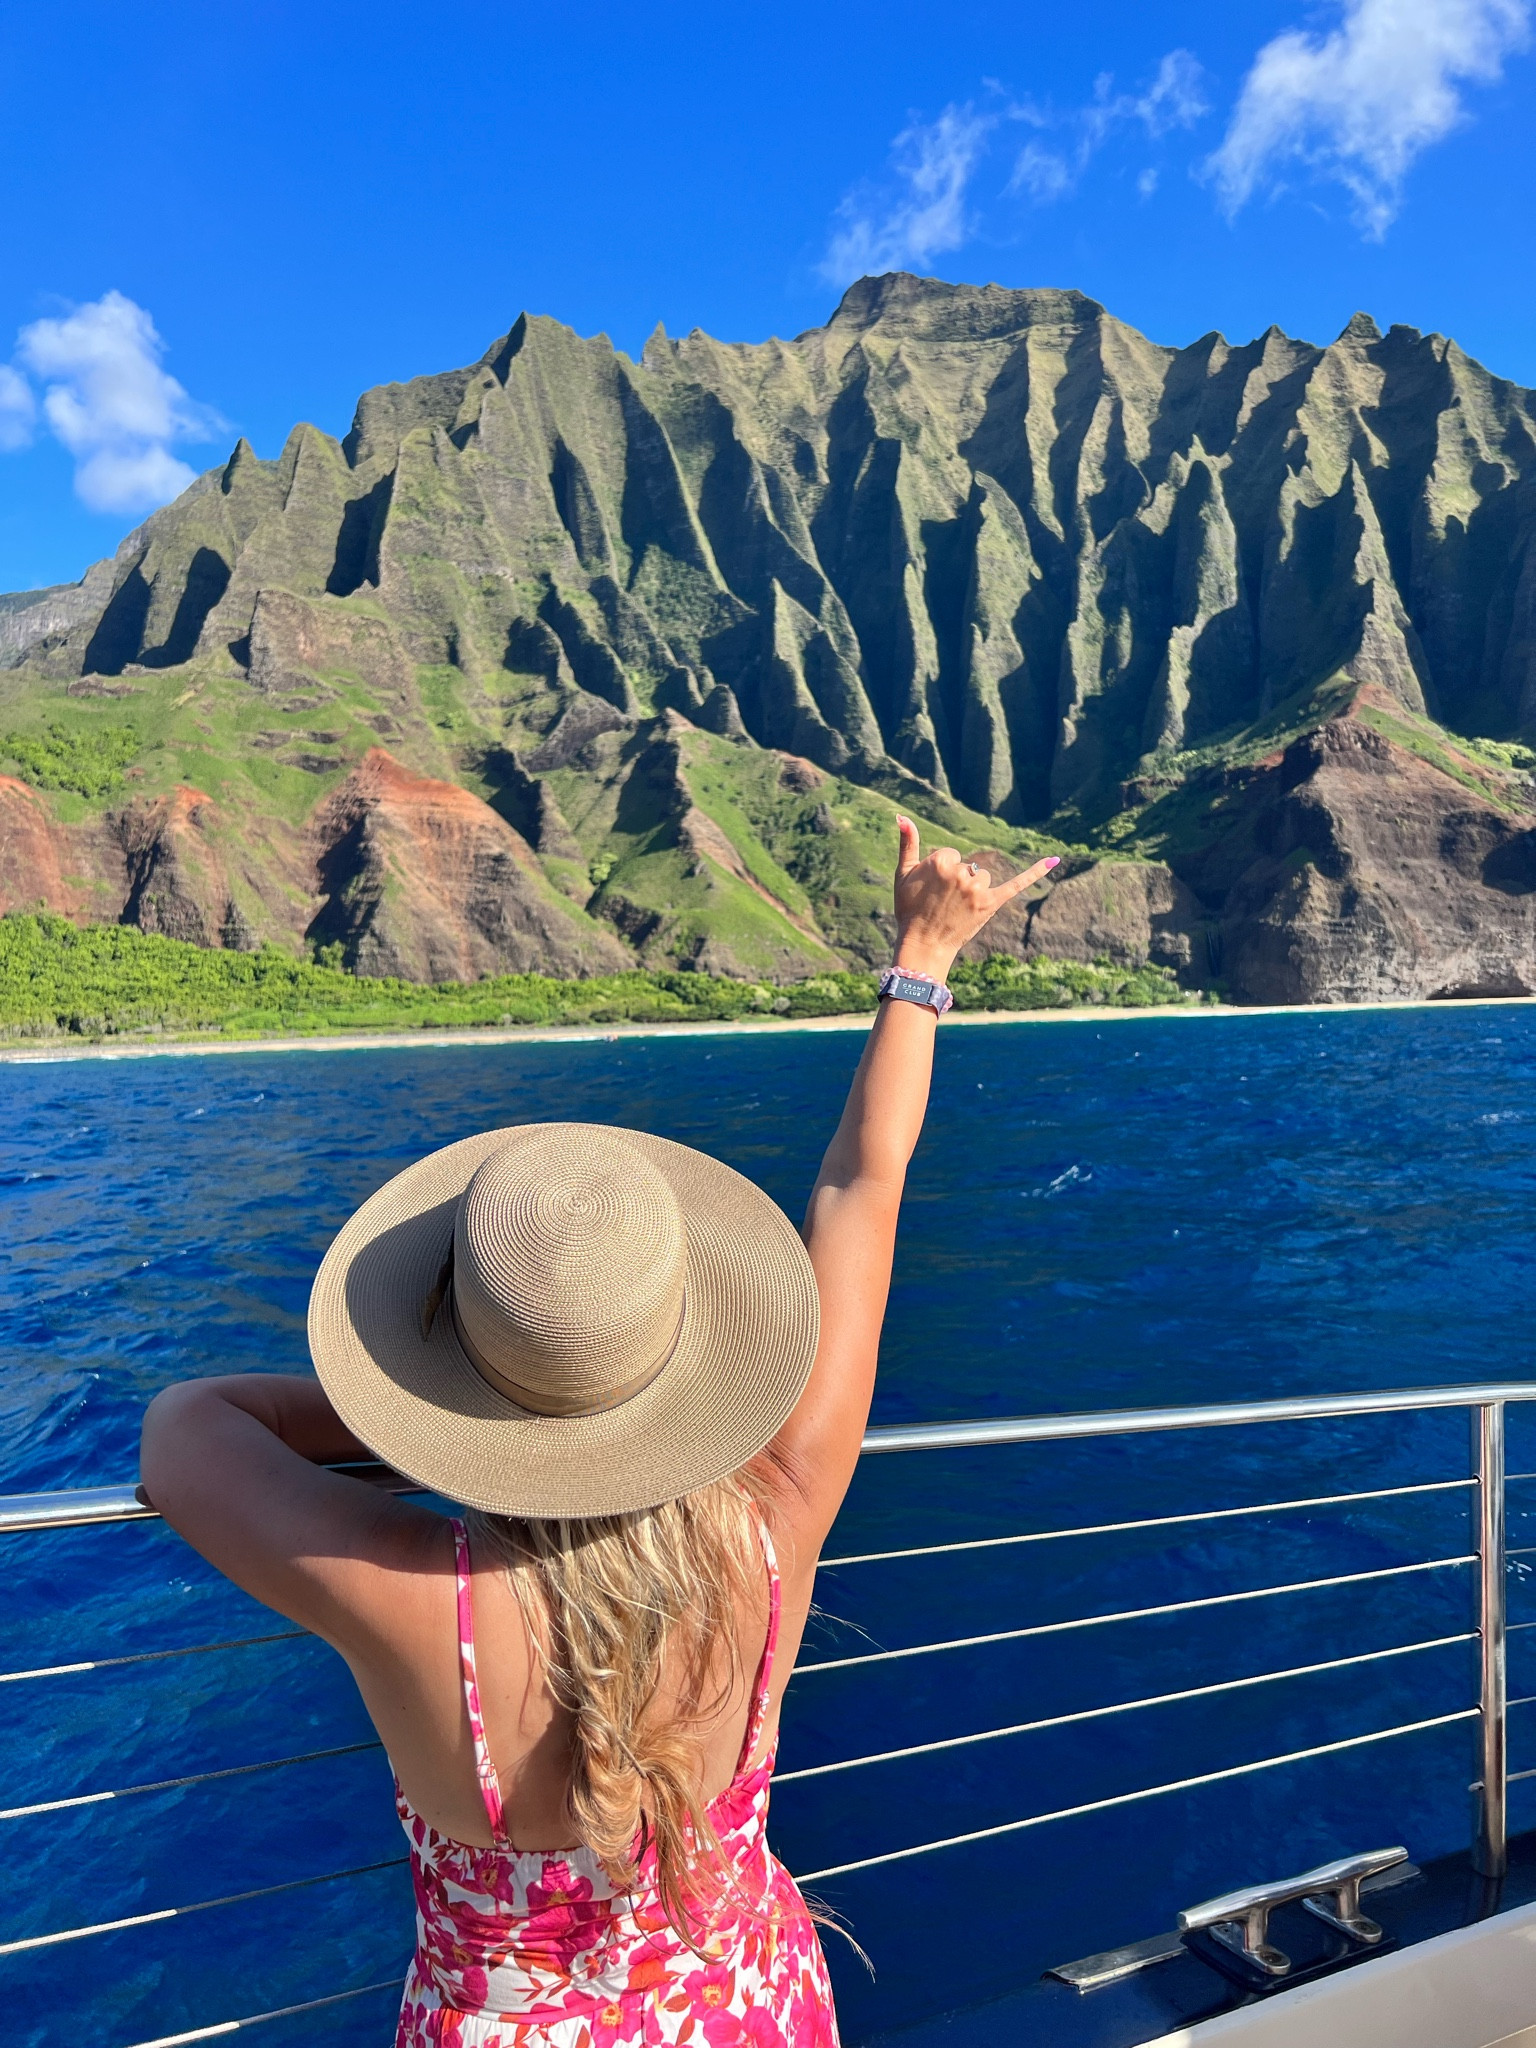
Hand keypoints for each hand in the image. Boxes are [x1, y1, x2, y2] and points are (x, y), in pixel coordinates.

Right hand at [892, 817, 1059, 980]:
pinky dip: (1035, 872)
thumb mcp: (903, 873)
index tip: (931, 890)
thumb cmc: (909, 909)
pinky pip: (1016, 884)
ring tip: (959, 909)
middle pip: (969, 867)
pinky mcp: (991, 904)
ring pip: (983, 878)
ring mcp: (977, 890)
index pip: (951, 855)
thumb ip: (907, 843)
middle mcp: (961, 874)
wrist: (923, 944)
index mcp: (941, 862)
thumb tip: (901, 816)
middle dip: (958, 882)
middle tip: (943, 903)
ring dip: (974, 890)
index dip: (941, 873)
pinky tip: (1053, 860)